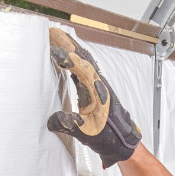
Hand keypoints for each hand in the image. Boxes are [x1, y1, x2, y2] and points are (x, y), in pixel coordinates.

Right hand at [48, 28, 141, 167]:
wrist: (123, 143)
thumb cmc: (110, 138)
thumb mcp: (88, 135)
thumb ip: (71, 126)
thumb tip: (53, 120)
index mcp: (98, 92)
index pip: (81, 68)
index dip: (68, 58)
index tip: (53, 50)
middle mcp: (99, 84)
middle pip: (83, 57)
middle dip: (68, 44)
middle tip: (52, 32)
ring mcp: (98, 85)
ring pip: (84, 60)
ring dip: (71, 48)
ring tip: (56, 37)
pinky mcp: (96, 88)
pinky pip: (85, 67)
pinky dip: (75, 58)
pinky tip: (67, 56)